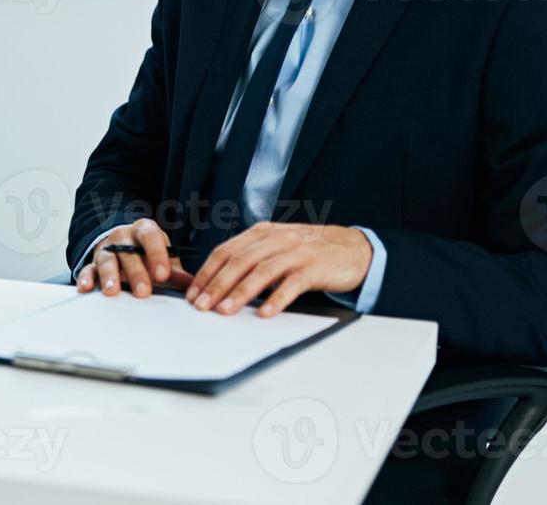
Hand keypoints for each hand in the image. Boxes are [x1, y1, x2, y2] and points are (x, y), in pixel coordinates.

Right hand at [75, 218, 192, 297]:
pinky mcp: (93, 263)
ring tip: (113, 291)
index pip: (151, 237)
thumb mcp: (163, 258)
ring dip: (110, 275)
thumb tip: (191, 283)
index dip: (157, 255)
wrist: (123, 246)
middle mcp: (123, 237)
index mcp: (144, 231)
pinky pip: (88, 269)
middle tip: (143, 292)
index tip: (163, 275)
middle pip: (128, 252)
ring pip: (107, 260)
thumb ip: (175, 271)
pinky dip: (86, 279)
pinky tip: (87, 288)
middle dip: (136, 272)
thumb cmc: (147, 255)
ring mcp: (107, 249)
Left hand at [185, 222, 372, 316]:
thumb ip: (253, 259)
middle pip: (239, 261)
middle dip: (217, 284)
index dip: (207, 272)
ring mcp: (296, 252)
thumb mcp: (278, 247)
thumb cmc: (310, 251)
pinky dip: (276, 299)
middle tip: (202, 305)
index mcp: (262, 232)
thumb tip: (219, 284)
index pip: (226, 251)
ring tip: (225, 311)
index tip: (193, 292)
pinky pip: (292, 284)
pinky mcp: (314, 267)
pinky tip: (264, 313)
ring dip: (240, 293)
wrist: (353, 248)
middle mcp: (277, 238)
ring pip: (262, 271)